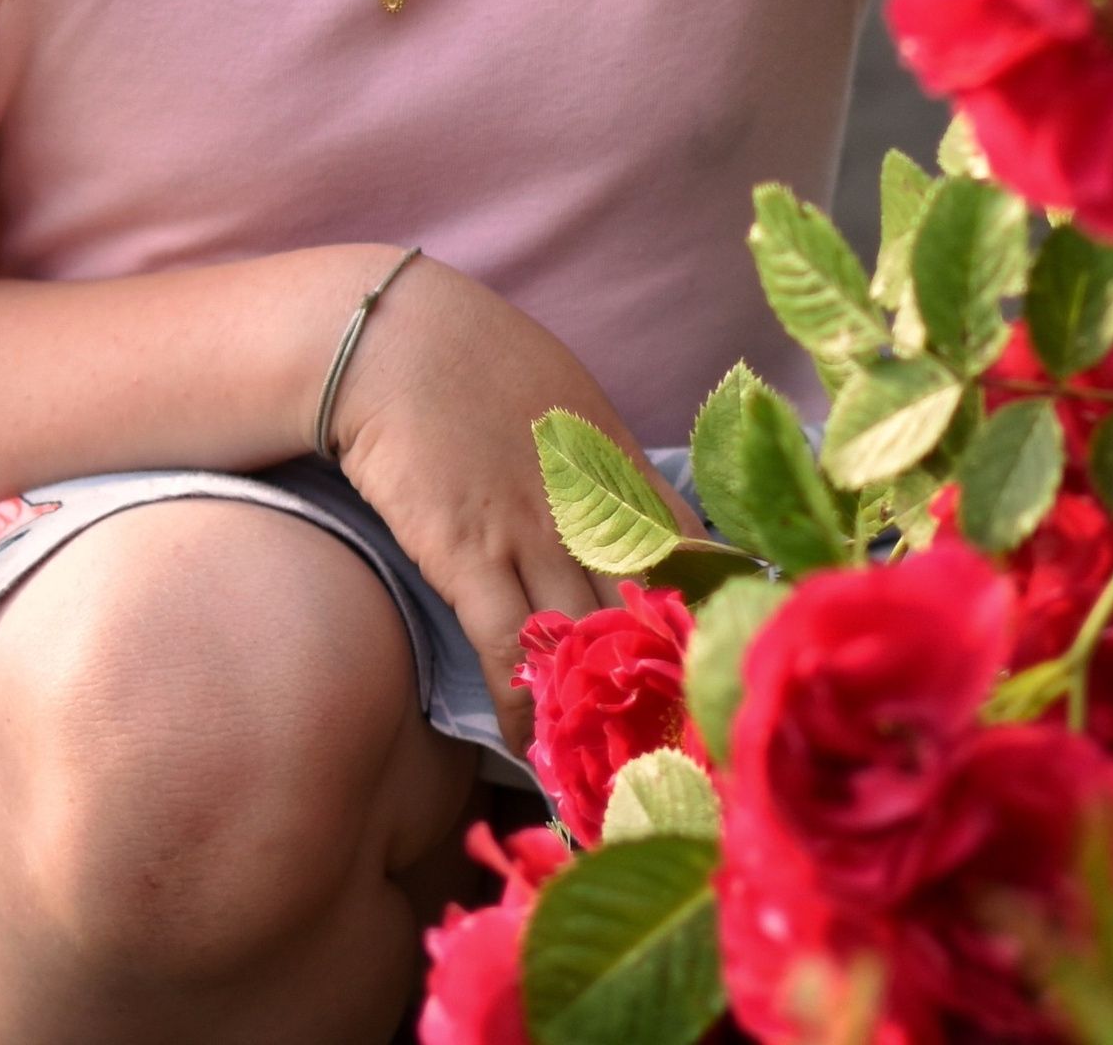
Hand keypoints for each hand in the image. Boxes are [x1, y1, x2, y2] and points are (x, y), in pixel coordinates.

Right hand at [329, 257, 695, 755]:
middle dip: (669, 686)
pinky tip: (537, 751)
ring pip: (589, 642)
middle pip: (651, 613)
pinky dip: (528, 708)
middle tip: (687, 754)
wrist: (396, 337)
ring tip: (619, 774)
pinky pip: (510, 651)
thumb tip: (634, 522)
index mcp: (622, 466)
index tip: (717, 677)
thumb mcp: (570, 401)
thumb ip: (607, 468)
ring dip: (602, 712)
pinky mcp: (469, 554)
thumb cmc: (479, 360)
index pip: (694, 558)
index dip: (708, 622)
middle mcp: (592, 505)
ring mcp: (533, 532)